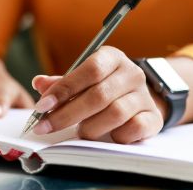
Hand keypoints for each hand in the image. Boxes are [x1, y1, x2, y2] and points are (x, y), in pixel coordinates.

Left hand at [31, 46, 165, 143]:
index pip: (90, 70)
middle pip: (98, 95)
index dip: (64, 89)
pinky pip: (133, 129)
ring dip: (90, 127)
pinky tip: (105, 135)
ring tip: (79, 131)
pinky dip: (115, 135)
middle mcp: (131, 74)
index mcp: (112, 58)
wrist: (137, 97)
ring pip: (115, 114)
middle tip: (45, 127)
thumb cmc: (102, 87)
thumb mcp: (81, 79)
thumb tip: (39, 83)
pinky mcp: (154, 118)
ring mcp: (144, 96)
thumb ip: (60, 83)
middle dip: (66, 115)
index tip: (42, 106)